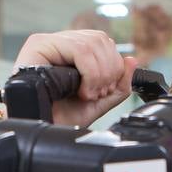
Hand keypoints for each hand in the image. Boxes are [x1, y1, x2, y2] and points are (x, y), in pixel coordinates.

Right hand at [15, 30, 137, 126]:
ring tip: (87, 94)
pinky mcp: (39, 45)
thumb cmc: (62, 118)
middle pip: (100, 40)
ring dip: (98, 74)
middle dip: (108, 71)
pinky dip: (89, 73)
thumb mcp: (98, 102)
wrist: (44, 130)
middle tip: (97, 94)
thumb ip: (119, 85)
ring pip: (92, 43)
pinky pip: (79, 49)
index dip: (113, 66)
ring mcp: (48, 41)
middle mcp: (59, 43)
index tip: (106, 91)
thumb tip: (132, 60)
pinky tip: (81, 91)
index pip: (102, 42)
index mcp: (72, 52)